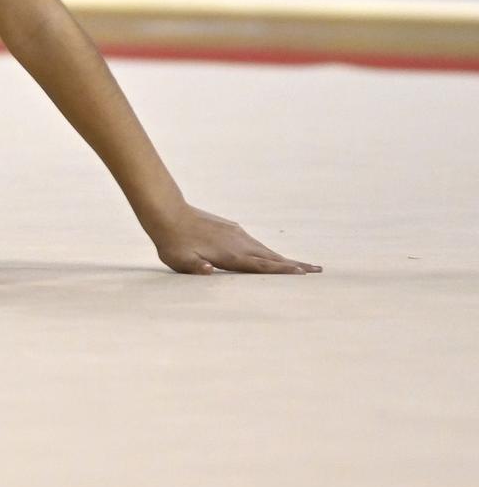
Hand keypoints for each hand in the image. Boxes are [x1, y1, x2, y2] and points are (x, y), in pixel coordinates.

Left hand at [150, 204, 320, 274]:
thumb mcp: (179, 261)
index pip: (261, 265)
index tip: (303, 273)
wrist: (167, 212)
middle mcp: (238, 242)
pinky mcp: (230, 228)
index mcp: (230, 254)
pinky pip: (255, 243)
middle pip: (272, 257)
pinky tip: (270, 257)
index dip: (282, 270)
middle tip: (318, 271)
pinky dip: (268, 252)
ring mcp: (236, 233)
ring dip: (283, 258)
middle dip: (295, 265)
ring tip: (301, 267)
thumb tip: (207, 270)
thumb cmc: (172, 242)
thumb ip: (194, 268)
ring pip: (264, 249)